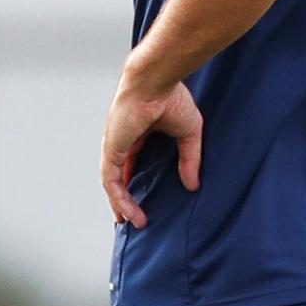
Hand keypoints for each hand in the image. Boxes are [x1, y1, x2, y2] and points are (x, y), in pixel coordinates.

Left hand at [100, 77, 202, 227]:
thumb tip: (193, 185)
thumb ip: (189, 159)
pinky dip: (119, 199)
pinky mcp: (112, 151)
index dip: (136, 181)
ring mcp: (115, 147)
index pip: (133, 163)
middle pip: (119, 176)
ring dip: (122, 205)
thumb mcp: (189, 133)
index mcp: (139, 133)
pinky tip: (129, 214)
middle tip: (131, 218)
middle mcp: (123, 141)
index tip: (143, 199)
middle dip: (123, 198)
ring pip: (114, 183)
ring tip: (133, 223)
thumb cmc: (172, 98)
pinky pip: (112, 182)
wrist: (156, 82)